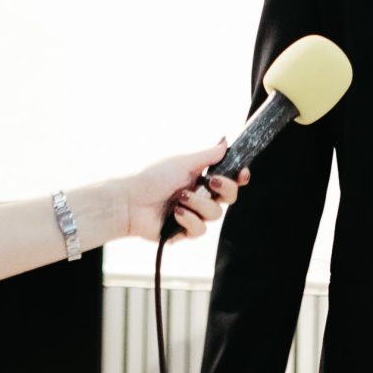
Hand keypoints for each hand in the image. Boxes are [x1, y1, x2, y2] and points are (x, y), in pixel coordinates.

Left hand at [124, 146, 247, 243]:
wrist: (130, 203)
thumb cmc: (152, 178)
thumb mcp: (182, 162)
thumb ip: (207, 156)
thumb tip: (225, 141)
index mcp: (201, 178)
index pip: (230, 179)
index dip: (239, 178)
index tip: (242, 173)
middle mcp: (200, 197)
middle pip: (230, 198)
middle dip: (224, 189)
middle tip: (208, 182)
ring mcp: (194, 215)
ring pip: (216, 214)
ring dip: (198, 204)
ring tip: (179, 198)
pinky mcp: (185, 232)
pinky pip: (200, 229)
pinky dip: (188, 219)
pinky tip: (174, 214)